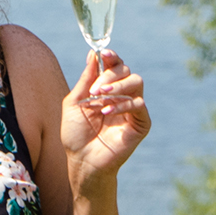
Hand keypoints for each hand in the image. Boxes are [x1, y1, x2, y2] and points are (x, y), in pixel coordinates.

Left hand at [62, 48, 150, 189]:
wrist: (82, 161)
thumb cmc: (76, 134)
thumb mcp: (74, 103)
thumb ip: (85, 80)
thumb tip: (93, 54)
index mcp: (107, 89)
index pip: (116, 66)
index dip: (112, 57)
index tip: (104, 53)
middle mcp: (122, 96)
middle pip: (127, 71)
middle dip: (111, 74)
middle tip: (96, 89)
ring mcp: (132, 109)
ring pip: (137, 82)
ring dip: (119, 85)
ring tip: (101, 96)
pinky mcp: (141, 124)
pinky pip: (139, 105)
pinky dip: (122, 105)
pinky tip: (106, 112)